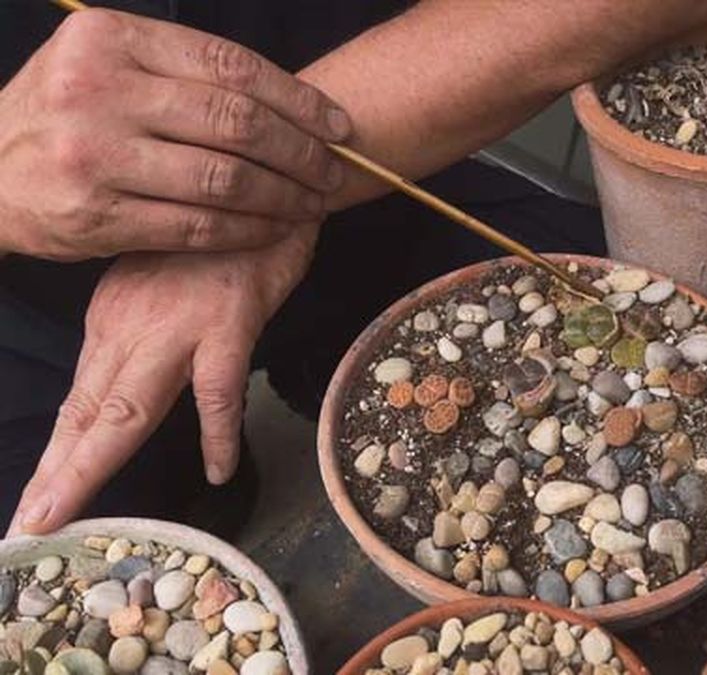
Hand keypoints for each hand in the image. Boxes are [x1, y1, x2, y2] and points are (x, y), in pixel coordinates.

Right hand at [0, 8, 348, 260]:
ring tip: (311, 202)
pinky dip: (248, 229)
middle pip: (237, 122)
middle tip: (332, 170)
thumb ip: (179, 69)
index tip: (337, 124)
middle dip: (302, 151)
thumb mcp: (104, 64)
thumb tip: (287, 99)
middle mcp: (98, 90)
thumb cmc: (64, 114)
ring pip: (225, 178)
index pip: (232, 67)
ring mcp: (94, 154)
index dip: (298, 99)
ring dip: (284, 196)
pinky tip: (273, 228)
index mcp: (110, 40)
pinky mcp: (96, 214)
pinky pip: (197, 225)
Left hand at [6, 223, 317, 535]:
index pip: (80, 398)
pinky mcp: (228, 322)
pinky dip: (218, 433)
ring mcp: (176, 326)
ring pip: (125, 409)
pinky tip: (219, 469)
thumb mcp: (168, 277)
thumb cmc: (226, 232)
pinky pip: (220, 389)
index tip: (39, 497)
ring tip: (62, 512)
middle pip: (86, 413)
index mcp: (113, 315)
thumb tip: (138, 374)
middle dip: (55, 472)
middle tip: (28, 522)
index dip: (59, 450)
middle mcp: (130, 325)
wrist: (268, 176)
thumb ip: (147, 324)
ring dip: (89, 465)